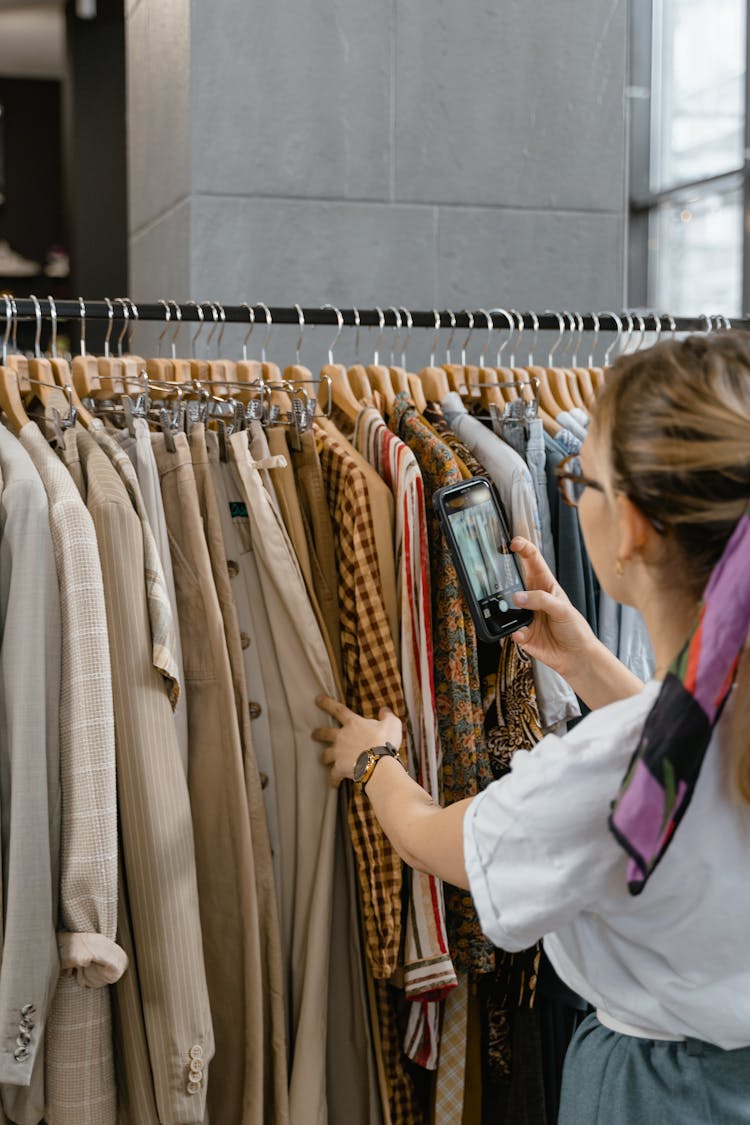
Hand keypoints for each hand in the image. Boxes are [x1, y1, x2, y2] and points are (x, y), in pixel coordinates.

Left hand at [312, 695, 402, 787]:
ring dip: (324, 757)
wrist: (379, 764)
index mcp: (353, 723)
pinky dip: (334, 780)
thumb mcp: (392, 724)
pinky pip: (333, 775)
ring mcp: (338, 753)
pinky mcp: (339, 768)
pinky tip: (334, 784)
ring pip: (325, 754)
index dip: (327, 703)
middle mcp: (342, 736)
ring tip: (323, 760)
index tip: (317, 699)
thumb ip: (387, 715)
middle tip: (313, 734)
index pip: (338, 710)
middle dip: (318, 733)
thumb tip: (384, 710)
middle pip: (325, 733)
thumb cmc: (385, 742)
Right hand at [510, 536, 596, 679]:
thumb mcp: (563, 609)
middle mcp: (532, 599)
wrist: (576, 657)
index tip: (513, 543)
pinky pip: (511, 630)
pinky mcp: (521, 633)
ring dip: (507, 607)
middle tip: (496, 572)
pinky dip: (515, 632)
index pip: (532, 561)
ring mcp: (525, 616)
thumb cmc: (575, 629)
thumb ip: (542, 600)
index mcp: (545, 586)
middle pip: (513, 581)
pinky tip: (522, 634)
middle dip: (503, 576)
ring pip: (507, 606)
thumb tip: (518, 597)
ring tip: (515, 609)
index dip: (523, 548)